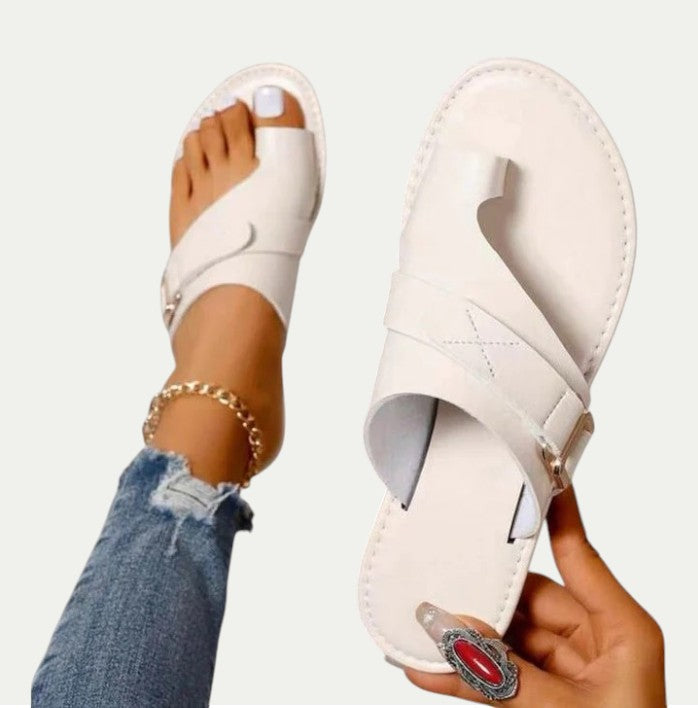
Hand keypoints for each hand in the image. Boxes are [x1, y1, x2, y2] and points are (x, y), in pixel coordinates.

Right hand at [407, 488, 665, 706]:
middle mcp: (597, 644)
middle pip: (528, 602)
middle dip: (479, 602)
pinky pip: (501, 676)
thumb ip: (505, 676)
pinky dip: (468, 677)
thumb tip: (454, 636)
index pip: (579, 554)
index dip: (554, 513)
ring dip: (464, 645)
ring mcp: (571, 674)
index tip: (533, 476)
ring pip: (506, 642)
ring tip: (422, 635)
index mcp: (623, 632)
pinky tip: (432, 672)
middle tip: (439, 586)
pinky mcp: (547, 700)